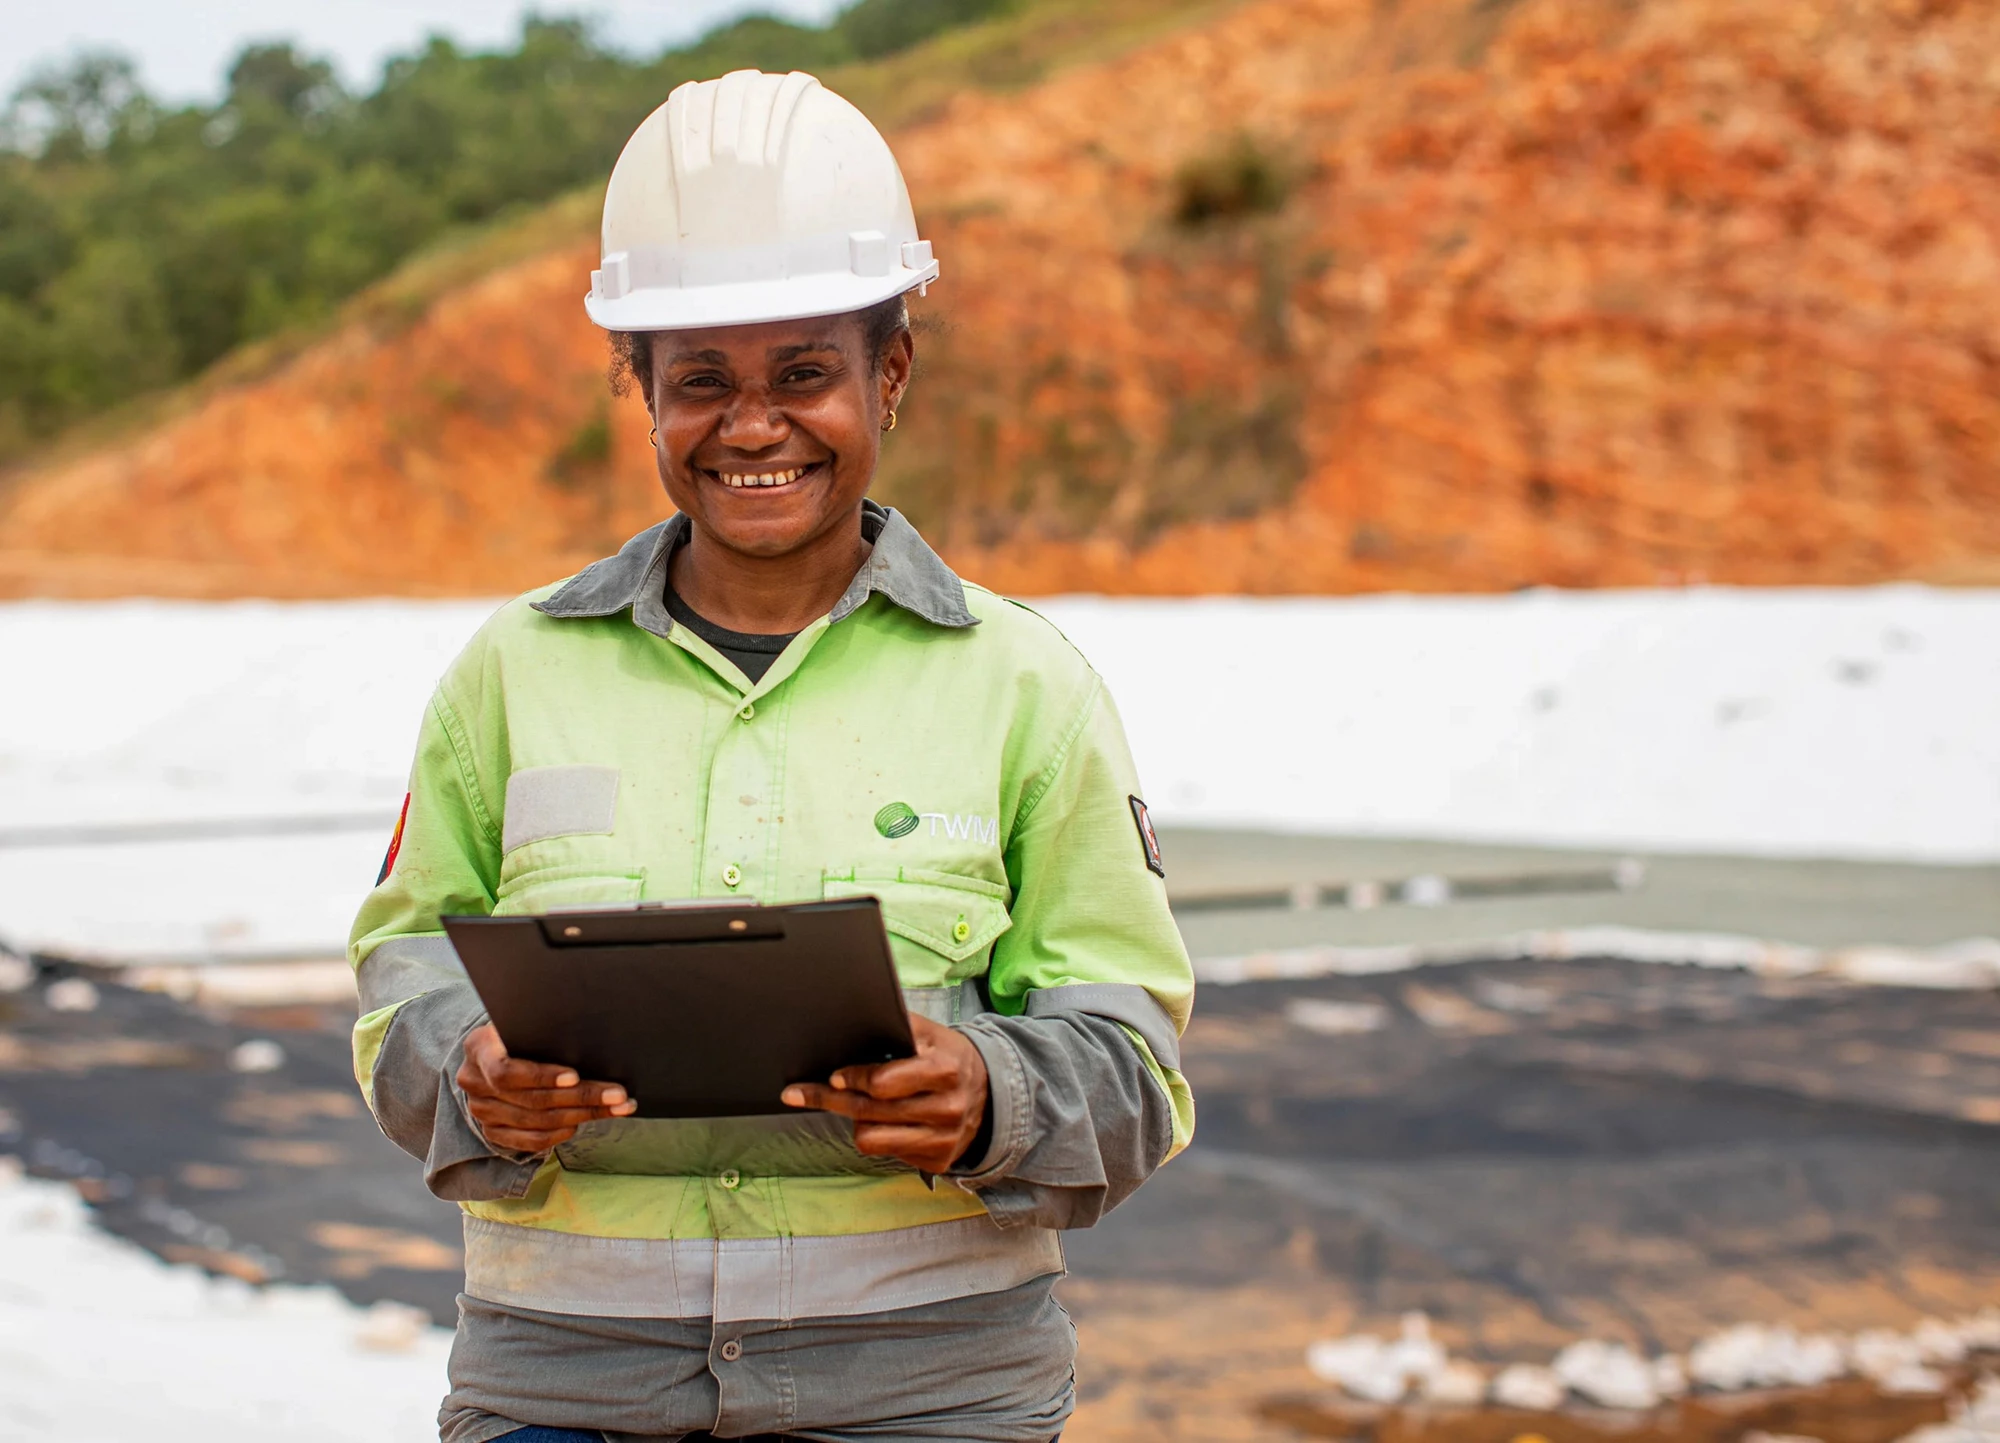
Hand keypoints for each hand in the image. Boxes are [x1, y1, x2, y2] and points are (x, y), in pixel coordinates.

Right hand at [457, 1023, 637, 1152]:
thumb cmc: (522, 1031)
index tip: (575, 1076)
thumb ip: (544, 1026)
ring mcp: (481, 1110)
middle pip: (531, 1099)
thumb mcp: (526, 1020)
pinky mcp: (493, 1131)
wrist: (495, 1053)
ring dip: (582, 1115)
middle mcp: (474, 1082)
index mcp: (478, 1048)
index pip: (505, 1070)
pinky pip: (531, 1140)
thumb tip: (588, 1027)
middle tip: (617, 1094)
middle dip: (581, 1097)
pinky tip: (586, 1121)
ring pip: (537, 1121)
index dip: (541, 1076)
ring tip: (617, 1106)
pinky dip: (562, 1133)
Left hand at [780, 1015, 988, 1172]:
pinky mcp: (938, 1161)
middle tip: (798, 1093)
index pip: (883, 1083)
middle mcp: (947, 1108)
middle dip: (830, 1099)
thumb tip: (851, 1018)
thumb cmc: (948, 1058)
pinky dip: (879, 1135)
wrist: (991, 1095)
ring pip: (871, 1139)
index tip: (833, 1075)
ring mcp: (943, 1139)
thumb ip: (896, 1025)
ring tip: (858, 1105)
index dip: (853, 1078)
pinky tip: (886, 1121)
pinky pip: (886, 1153)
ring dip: (857, 1120)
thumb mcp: (931, 1033)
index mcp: (945, 1070)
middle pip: (868, 1112)